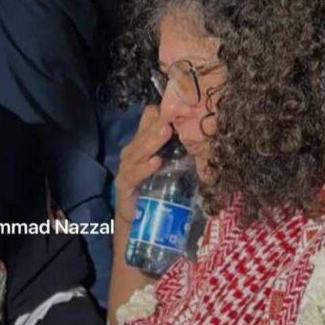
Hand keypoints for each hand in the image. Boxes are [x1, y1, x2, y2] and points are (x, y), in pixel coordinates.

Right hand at [114, 106, 171, 226]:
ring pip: (138, 151)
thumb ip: (178, 151)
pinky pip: (133, 174)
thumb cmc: (154, 190)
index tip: (175, 106)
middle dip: (157, 125)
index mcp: (141, 144)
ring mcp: (125, 168)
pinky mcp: (123, 185)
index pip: (147, 120)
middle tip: (172, 116)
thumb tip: (200, 135)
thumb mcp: (168, 166)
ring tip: (166, 132)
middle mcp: (131, 152)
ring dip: (152, 142)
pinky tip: (156, 162)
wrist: (137, 219)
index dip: (159, 113)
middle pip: (143, 134)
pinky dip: (145, 168)